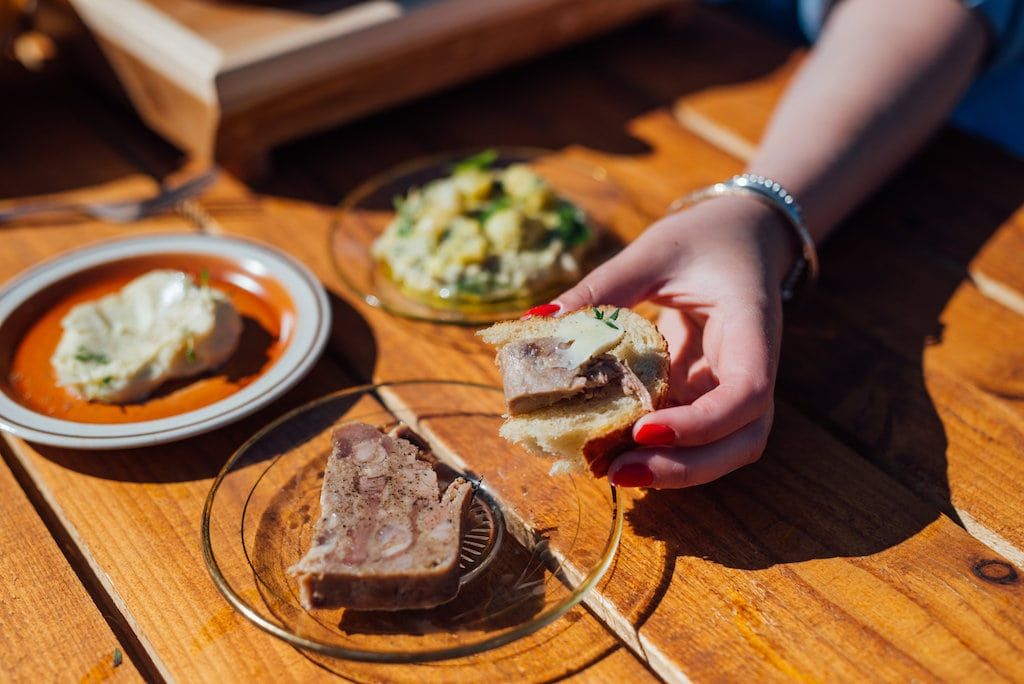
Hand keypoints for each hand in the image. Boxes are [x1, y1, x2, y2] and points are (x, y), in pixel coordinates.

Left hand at [552, 195, 792, 488]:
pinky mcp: (708, 392)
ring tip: (610, 470)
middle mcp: (753, 367)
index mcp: (753, 327)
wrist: (743, 235)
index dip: (702, 423)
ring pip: (723, 448)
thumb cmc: (703, 237)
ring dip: (673, 468)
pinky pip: (692, 433)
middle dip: (686, 467)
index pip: (747, 393)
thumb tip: (537, 319)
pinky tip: (613, 451)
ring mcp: (732, 386)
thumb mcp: (654, 252)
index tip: (644, 428)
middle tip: (620, 472)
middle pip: (742, 440)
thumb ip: (602, 287)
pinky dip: (659, 448)